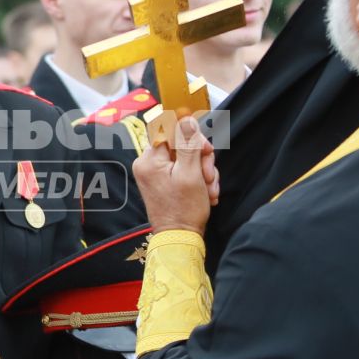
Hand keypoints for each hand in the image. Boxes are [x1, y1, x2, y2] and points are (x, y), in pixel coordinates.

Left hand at [132, 115, 218, 235]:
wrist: (180, 239)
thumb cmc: (184, 210)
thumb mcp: (191, 173)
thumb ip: (188, 144)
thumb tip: (186, 119)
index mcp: (149, 159)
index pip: (170, 130)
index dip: (191, 136)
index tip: (205, 148)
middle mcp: (148, 164)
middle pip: (181, 144)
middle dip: (201, 159)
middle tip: (209, 176)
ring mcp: (156, 174)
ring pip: (187, 157)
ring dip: (203, 172)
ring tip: (210, 190)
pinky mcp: (164, 182)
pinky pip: (185, 170)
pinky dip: (199, 180)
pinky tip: (207, 193)